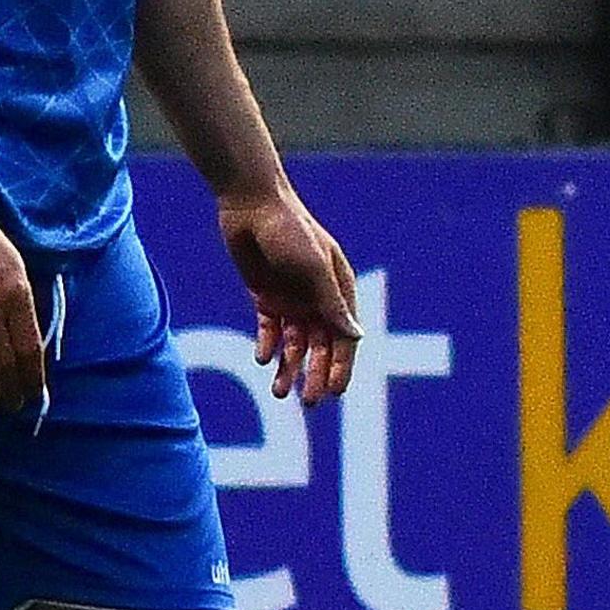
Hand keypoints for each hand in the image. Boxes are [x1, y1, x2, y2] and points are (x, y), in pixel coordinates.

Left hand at [224, 183, 362, 404]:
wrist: (252, 206)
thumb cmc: (291, 230)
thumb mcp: (315, 267)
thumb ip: (332, 303)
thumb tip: (357, 336)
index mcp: (339, 289)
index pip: (345, 336)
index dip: (342, 365)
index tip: (335, 390)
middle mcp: (318, 299)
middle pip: (321, 347)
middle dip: (316, 375)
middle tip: (310, 403)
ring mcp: (292, 300)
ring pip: (295, 345)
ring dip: (290, 369)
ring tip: (279, 393)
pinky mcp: (266, 298)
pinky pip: (269, 332)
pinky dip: (268, 347)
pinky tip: (263, 359)